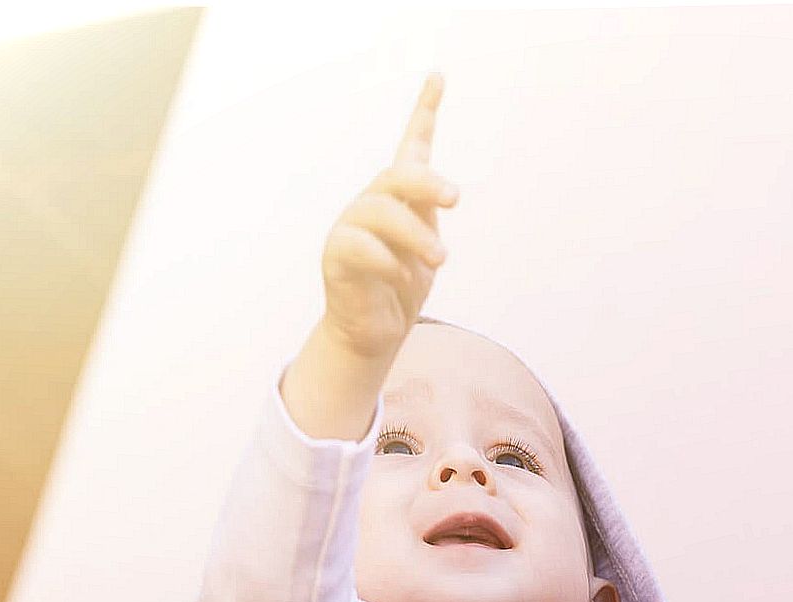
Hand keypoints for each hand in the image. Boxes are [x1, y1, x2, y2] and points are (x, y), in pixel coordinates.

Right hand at [319, 73, 459, 366]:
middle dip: (427, 183)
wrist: (374, 332)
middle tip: (456, 200)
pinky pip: (364, 248)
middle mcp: (372, 204)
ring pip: (382, 212)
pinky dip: (394, 266)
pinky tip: (405, 281)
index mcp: (400, 200)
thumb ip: (429, 218)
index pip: (411, 148)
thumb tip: (441, 193)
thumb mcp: (426, 251)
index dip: (424, 113)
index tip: (438, 78)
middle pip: (397, 175)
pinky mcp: (336, 254)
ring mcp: (350, 226)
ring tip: (440, 260)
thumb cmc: (402, 289)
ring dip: (416, 235)